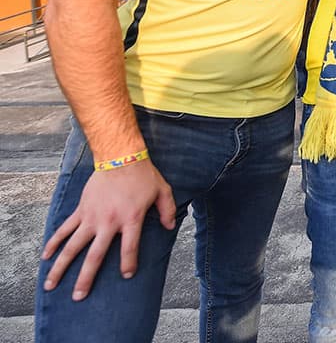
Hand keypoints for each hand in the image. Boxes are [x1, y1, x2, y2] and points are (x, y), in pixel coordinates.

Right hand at [41, 159, 175, 299]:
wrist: (119, 157)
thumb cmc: (143, 175)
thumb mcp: (163, 191)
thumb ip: (167, 210)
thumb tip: (170, 226)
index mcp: (130, 219)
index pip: (129, 248)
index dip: (128, 263)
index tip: (127, 275)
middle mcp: (108, 222)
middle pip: (94, 255)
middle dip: (86, 278)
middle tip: (79, 296)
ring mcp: (91, 217)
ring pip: (73, 246)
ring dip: (61, 266)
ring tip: (51, 284)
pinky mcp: (81, 210)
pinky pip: (65, 229)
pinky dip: (54, 242)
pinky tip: (46, 256)